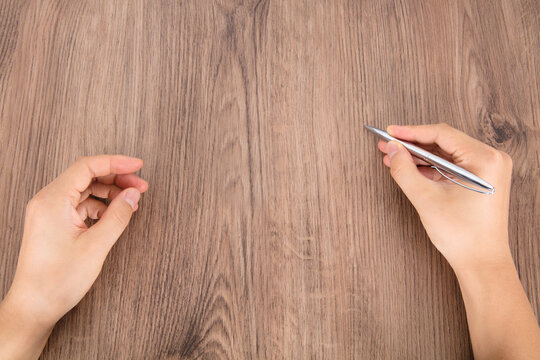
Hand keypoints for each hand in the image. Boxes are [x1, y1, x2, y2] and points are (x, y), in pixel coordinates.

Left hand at [0, 155, 147, 358]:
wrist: (34, 306)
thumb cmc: (57, 280)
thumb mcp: (96, 246)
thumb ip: (118, 216)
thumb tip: (133, 194)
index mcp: (52, 200)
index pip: (87, 166)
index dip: (116, 162)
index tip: (138, 165)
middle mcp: (47, 201)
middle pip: (86, 176)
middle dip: (116, 178)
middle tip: (140, 187)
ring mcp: (49, 211)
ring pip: (84, 189)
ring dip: (109, 192)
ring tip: (131, 203)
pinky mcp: (53, 223)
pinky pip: (79, 204)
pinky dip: (99, 205)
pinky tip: (114, 215)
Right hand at [377, 123, 512, 270]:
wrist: (481, 262)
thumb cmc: (464, 236)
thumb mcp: (426, 199)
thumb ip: (405, 170)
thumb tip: (392, 149)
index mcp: (485, 159)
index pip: (441, 134)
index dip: (411, 132)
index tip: (391, 131)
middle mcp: (490, 160)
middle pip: (443, 142)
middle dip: (413, 144)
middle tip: (388, 144)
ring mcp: (487, 170)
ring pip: (445, 153)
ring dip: (419, 156)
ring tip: (393, 156)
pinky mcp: (480, 179)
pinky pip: (450, 165)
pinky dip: (430, 167)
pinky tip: (409, 168)